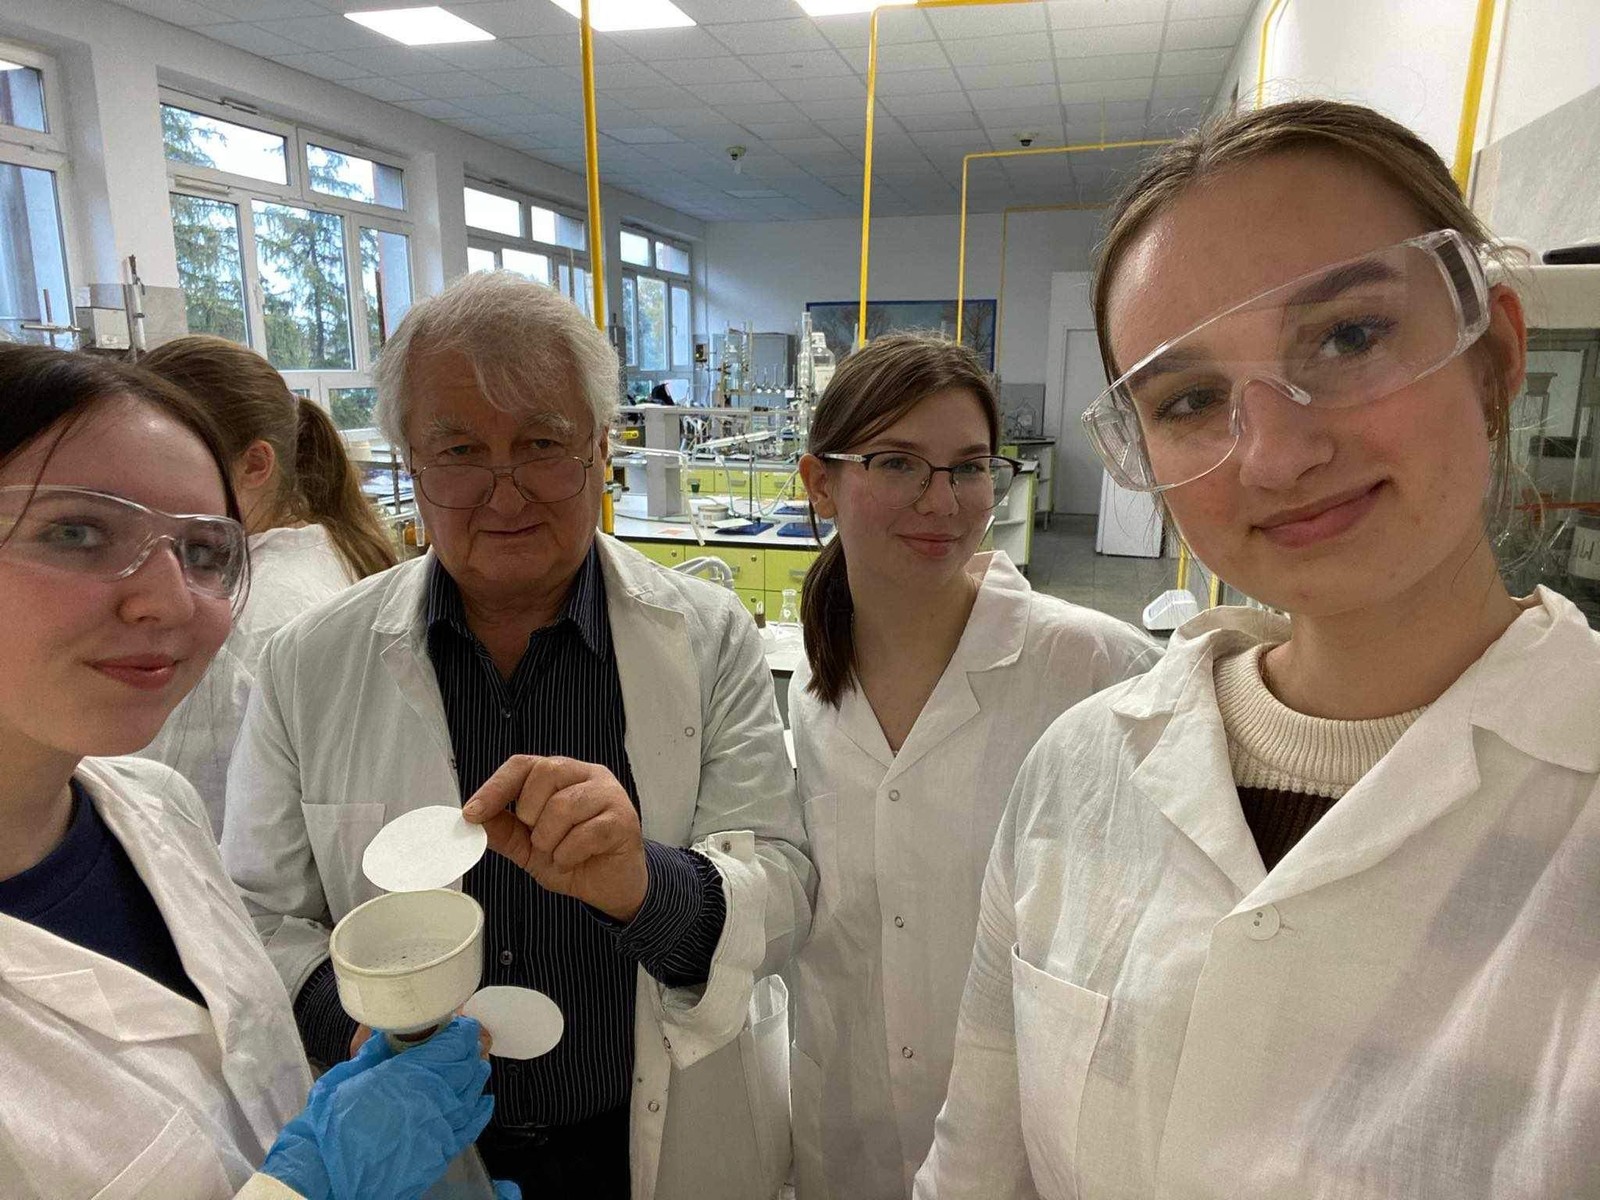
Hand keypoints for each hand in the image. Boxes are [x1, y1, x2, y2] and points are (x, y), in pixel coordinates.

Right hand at [261, 1017, 493, 1199]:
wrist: (329, 1176)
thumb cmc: (332, 1126)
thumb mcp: (347, 1077)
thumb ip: (373, 1053)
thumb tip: (389, 1034)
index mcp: (408, 1075)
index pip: (450, 1047)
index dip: (461, 1034)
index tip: (463, 1027)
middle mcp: (432, 1098)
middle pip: (465, 1068)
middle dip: (469, 1053)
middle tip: (468, 1044)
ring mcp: (439, 1127)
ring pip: (471, 1095)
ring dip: (476, 1077)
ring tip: (476, 1066)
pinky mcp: (439, 1153)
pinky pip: (470, 1127)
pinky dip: (481, 1111)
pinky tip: (484, 1100)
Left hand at [463, 755, 647, 922]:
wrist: (610, 886)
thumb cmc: (575, 858)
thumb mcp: (529, 847)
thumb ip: (504, 830)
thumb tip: (474, 818)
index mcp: (563, 775)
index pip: (524, 765)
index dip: (495, 787)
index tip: (473, 812)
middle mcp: (588, 776)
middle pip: (546, 774)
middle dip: (530, 814)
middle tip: (537, 839)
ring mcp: (610, 795)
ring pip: (564, 805)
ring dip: (550, 840)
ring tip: (557, 853)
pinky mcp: (624, 820)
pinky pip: (586, 833)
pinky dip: (569, 854)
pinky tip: (574, 860)